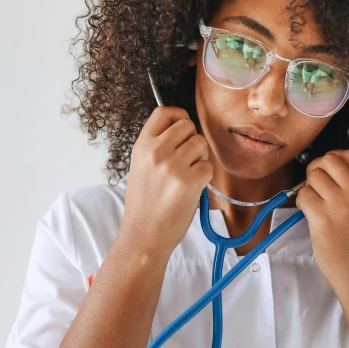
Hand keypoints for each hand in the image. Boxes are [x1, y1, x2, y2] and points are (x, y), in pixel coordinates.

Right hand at [122, 106, 212, 254]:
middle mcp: (156, 152)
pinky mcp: (189, 182)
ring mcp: (173, 166)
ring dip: (201, 158)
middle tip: (186, 161)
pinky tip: (192, 189)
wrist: (144, 234)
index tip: (182, 128)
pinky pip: (208, 167)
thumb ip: (157, 146)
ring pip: (201, 144)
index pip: (163, 112)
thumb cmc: (145, 204)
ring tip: (188, 175)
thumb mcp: (140, 166)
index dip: (178, 116)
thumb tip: (182, 129)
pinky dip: (205, 177)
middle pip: (188, 125)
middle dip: (192, 141)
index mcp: (142, 146)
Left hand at [295, 150, 348, 296]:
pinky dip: (302, 203)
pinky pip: (303, 195)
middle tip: (316, 187)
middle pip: (328, 161)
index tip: (328, 172)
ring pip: (313, 177)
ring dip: (309, 188)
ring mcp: (339, 205)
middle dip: (317, 170)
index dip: (332, 158)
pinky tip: (311, 215)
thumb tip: (326, 168)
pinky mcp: (322, 218)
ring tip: (316, 205)